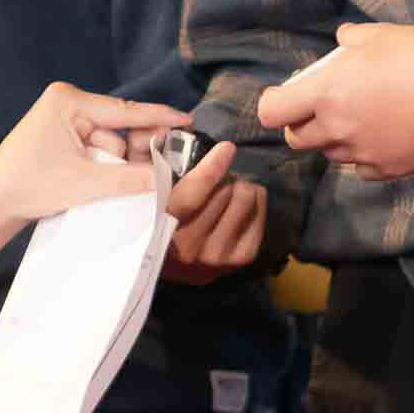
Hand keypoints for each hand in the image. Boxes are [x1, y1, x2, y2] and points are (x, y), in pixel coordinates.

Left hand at [0, 82, 174, 223]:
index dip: (159, 118)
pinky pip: (98, 150)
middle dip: (134, 153)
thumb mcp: (87, 183)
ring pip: (112, 144)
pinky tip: (105, 184)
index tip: (187, 120)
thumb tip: (171, 178)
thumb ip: (132, 178)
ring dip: (117, 166)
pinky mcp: (64, 138)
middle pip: (120, 129)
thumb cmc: (30, 186)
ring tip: (112, 187)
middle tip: (160, 172)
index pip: (125, 110)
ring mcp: (65, 120)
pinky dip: (106, 168)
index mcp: (69, 101)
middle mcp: (68, 103)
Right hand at [160, 145, 266, 283]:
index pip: (191, 196)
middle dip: (224, 179)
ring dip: (240, 188)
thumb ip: (168, 173)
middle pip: (224, 191)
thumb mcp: (154, 197)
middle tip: (218, 182)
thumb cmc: (160, 221)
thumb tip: (199, 147)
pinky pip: (259, 213)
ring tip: (229, 193)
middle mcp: (190, 248)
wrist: (172, 265)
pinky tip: (242, 205)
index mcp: (161, 230)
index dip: (211, 168)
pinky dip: (255, 202)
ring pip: (245, 198)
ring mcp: (217, 256)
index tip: (226, 148)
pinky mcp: (240, 258)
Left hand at [257, 23, 413, 181]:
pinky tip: (382, 138)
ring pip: (330, 154)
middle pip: (296, 139)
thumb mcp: (381, 35)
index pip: (272, 111)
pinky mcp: (384, 170)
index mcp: (325, 94)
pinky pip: (360, 168)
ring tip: (361, 120)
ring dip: (335, 139)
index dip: (275, 103)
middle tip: (322, 108)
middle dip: (301, 124)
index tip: (287, 95)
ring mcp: (359, 154)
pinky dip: (363, 156)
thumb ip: (351, 39)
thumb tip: (342, 41)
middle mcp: (336, 129)